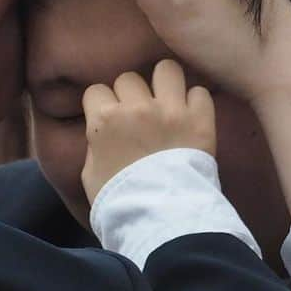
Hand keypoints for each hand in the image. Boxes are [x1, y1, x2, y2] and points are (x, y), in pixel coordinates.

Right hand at [81, 59, 215, 203]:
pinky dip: (197, 103)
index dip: (103, 104)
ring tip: (169, 101)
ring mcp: (170, 112)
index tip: (110, 117)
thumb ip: (95, 145)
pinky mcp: (200, 121)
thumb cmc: (120, 203)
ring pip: (166, 69)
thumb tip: (101, 133)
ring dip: (166, 84)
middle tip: (140, 114)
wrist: (160, 220)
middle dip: (132, 94)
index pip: (97, 90)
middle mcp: (136, 109)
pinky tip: (192, 117)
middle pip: (129, 78)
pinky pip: (200, 92)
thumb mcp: (90, 175)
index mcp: (104, 121)